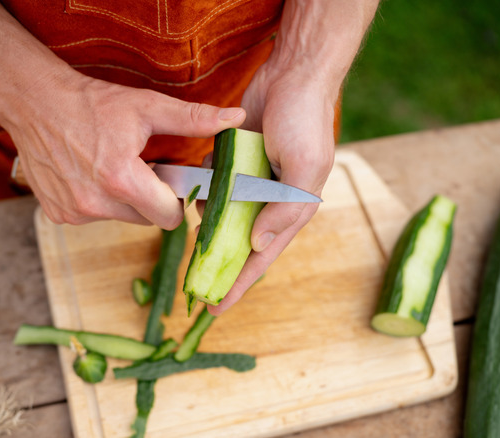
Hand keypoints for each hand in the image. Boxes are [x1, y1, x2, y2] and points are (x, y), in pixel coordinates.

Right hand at [7, 70, 245, 229]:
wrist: (35, 102)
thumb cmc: (92, 103)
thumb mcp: (146, 107)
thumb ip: (193, 119)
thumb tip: (235, 119)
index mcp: (121, 180)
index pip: (169, 218)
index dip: (174, 200)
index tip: (169, 179)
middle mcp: (95, 203)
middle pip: (145, 219)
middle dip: (149, 198)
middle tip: (139, 167)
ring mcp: (73, 212)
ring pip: (120, 219)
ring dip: (123, 199)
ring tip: (111, 166)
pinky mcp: (57, 215)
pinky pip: (93, 217)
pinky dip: (97, 200)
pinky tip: (88, 173)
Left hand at [208, 65, 336, 314]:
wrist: (293, 75)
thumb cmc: (306, 122)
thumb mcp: (305, 169)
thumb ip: (285, 209)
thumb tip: (258, 246)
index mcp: (291, 208)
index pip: (262, 257)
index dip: (239, 284)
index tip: (215, 308)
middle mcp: (270, 199)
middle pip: (240, 243)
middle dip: (218, 264)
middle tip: (193, 287)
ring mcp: (252, 180)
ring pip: (224, 214)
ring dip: (208, 222)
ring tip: (193, 230)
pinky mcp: (236, 160)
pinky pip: (216, 183)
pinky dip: (205, 189)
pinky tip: (195, 192)